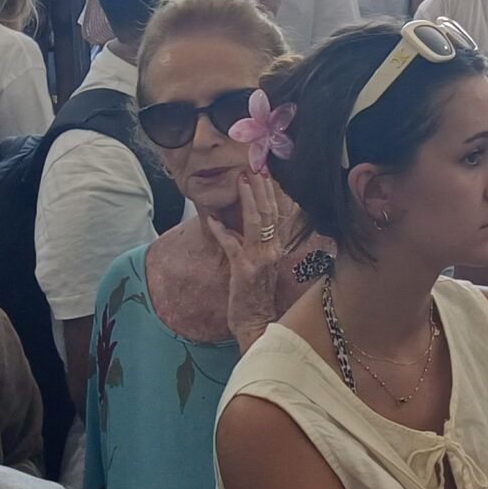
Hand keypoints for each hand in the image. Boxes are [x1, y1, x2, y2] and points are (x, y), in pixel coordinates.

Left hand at [204, 174, 298, 345]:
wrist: (257, 323)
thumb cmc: (254, 296)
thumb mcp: (257, 266)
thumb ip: (249, 244)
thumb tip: (231, 225)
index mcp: (275, 247)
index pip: (275, 214)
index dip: (270, 192)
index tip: (263, 172)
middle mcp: (272, 250)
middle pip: (269, 212)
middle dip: (261, 187)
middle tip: (255, 165)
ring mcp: (260, 259)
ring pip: (256, 221)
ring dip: (248, 198)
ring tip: (243, 179)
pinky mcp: (244, 268)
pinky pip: (231, 243)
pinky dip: (221, 229)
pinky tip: (211, 218)